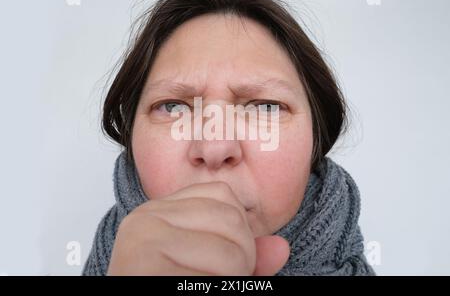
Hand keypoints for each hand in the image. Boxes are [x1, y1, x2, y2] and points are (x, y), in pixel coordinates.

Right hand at [107, 181, 289, 274]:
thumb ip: (242, 256)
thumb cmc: (166, 282)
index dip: (239, 230)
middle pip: (232, 220)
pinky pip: (213, 279)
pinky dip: (219, 288)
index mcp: (159, 211)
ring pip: (231, 254)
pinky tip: (191, 291)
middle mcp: (147, 217)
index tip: (226, 259)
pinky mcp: (145, 267)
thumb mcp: (205, 267)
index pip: (222, 195)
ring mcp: (144, 240)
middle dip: (243, 259)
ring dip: (234, 281)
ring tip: (204, 286)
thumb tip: (281, 248)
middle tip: (219, 280)